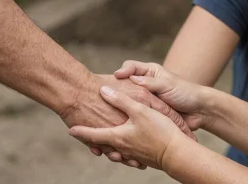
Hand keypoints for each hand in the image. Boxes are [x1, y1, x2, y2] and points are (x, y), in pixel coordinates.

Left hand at [68, 86, 184, 169]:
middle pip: (101, 145)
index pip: (93, 135)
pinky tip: (123, 147)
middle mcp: (121, 147)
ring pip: (114, 150)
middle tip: (82, 134)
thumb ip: (121, 101)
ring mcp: (131, 153)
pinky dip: (120, 150)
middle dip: (91, 140)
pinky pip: (126, 153)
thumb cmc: (159, 130)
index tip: (70, 130)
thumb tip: (104, 90)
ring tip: (100, 142)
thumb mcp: (140, 110)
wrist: (176, 152)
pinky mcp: (141, 156)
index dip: (81, 132)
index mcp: (117, 136)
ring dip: (106, 146)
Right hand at [114, 61, 212, 130]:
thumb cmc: (186, 92)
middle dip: (116, 89)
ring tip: (110, 108)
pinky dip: (126, 116)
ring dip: (119, 104)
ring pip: (127, 100)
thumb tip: (131, 79)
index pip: (130, 67)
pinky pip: (133, 113)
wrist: (199, 111)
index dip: (123, 71)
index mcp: (149, 73)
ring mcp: (143, 100)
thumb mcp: (167, 84)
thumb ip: (151, 82)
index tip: (117, 76)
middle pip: (125, 84)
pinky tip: (119, 120)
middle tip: (106, 93)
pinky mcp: (146, 113)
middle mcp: (143, 85)